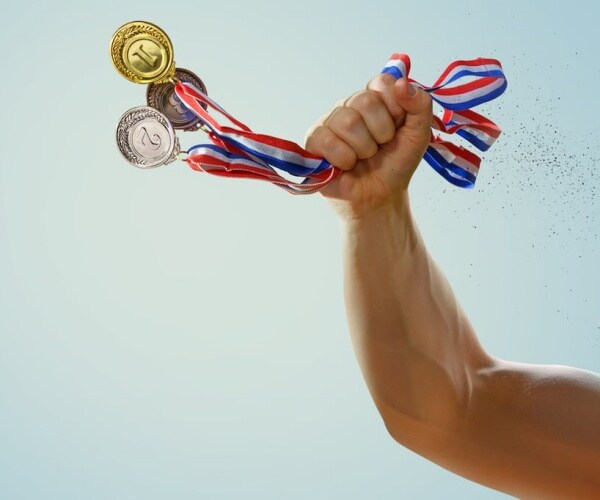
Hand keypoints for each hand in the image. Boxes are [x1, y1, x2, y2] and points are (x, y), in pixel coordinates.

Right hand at [305, 75, 431, 219]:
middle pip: (364, 101)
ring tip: (362, 159)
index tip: (397, 129)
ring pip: (347, 122)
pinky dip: (344, 159)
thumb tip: (403, 83)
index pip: (382, 83)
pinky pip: (327, 140)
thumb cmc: (395, 165)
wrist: (380, 197)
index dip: (394, 109)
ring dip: (363, 149)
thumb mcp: (419, 134)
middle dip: (380, 133)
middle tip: (379, 148)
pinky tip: (346, 166)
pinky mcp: (314, 141)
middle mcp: (350, 105)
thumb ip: (420, 105)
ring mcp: (330, 121)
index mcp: (374, 98)